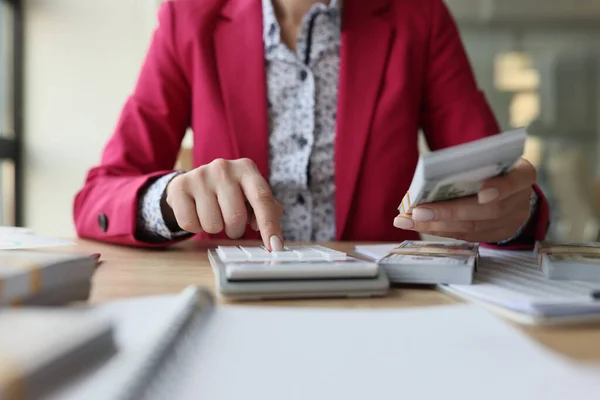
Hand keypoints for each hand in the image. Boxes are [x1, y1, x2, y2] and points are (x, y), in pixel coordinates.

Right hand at [163, 158, 283, 250]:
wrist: (193, 182)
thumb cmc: (230, 193)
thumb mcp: (251, 195)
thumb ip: (268, 211)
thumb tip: (270, 234)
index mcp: (246, 169)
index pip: (262, 199)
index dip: (270, 225)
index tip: (275, 246)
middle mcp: (223, 168)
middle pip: (236, 217)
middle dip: (235, 230)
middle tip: (231, 223)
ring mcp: (200, 175)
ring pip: (212, 224)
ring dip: (215, 228)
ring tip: (213, 214)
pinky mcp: (180, 187)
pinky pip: (190, 224)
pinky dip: (196, 227)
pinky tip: (197, 213)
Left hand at [393, 158, 535, 242]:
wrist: (511, 191)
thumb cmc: (493, 168)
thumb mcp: (491, 159)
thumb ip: (473, 165)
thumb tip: (432, 174)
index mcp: (523, 174)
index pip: (517, 180)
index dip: (501, 187)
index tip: (482, 192)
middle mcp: (521, 201)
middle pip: (488, 211)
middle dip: (449, 212)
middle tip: (418, 211)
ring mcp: (511, 222)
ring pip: (473, 227)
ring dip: (436, 225)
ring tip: (408, 219)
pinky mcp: (496, 235)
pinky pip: (466, 235)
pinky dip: (440, 229)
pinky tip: (418, 224)